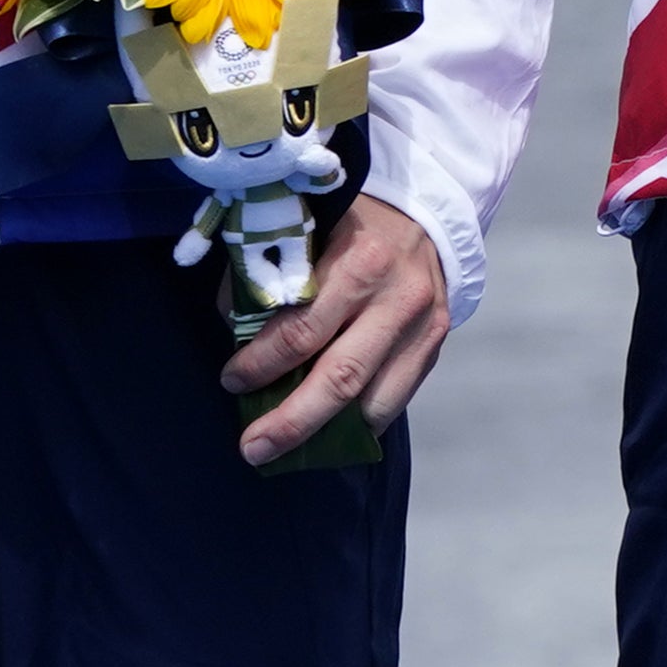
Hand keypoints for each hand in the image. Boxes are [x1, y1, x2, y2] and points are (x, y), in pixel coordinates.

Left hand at [226, 192, 452, 464]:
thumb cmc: (352, 222)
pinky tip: (333, 436)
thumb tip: (235, 329)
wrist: (426, 212)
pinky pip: (397, 398)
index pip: (302, 330)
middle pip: (339, 376)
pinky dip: (362, 424)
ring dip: (325, 434)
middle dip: (290, 420)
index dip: (260, 364)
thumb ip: (271, 276)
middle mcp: (396, 297)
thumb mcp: (308, 230)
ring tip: (286, 453)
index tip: (231, 380)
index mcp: (360, 261)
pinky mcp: (435, 343)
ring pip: (372, 398)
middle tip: (252, 447)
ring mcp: (421, 325)